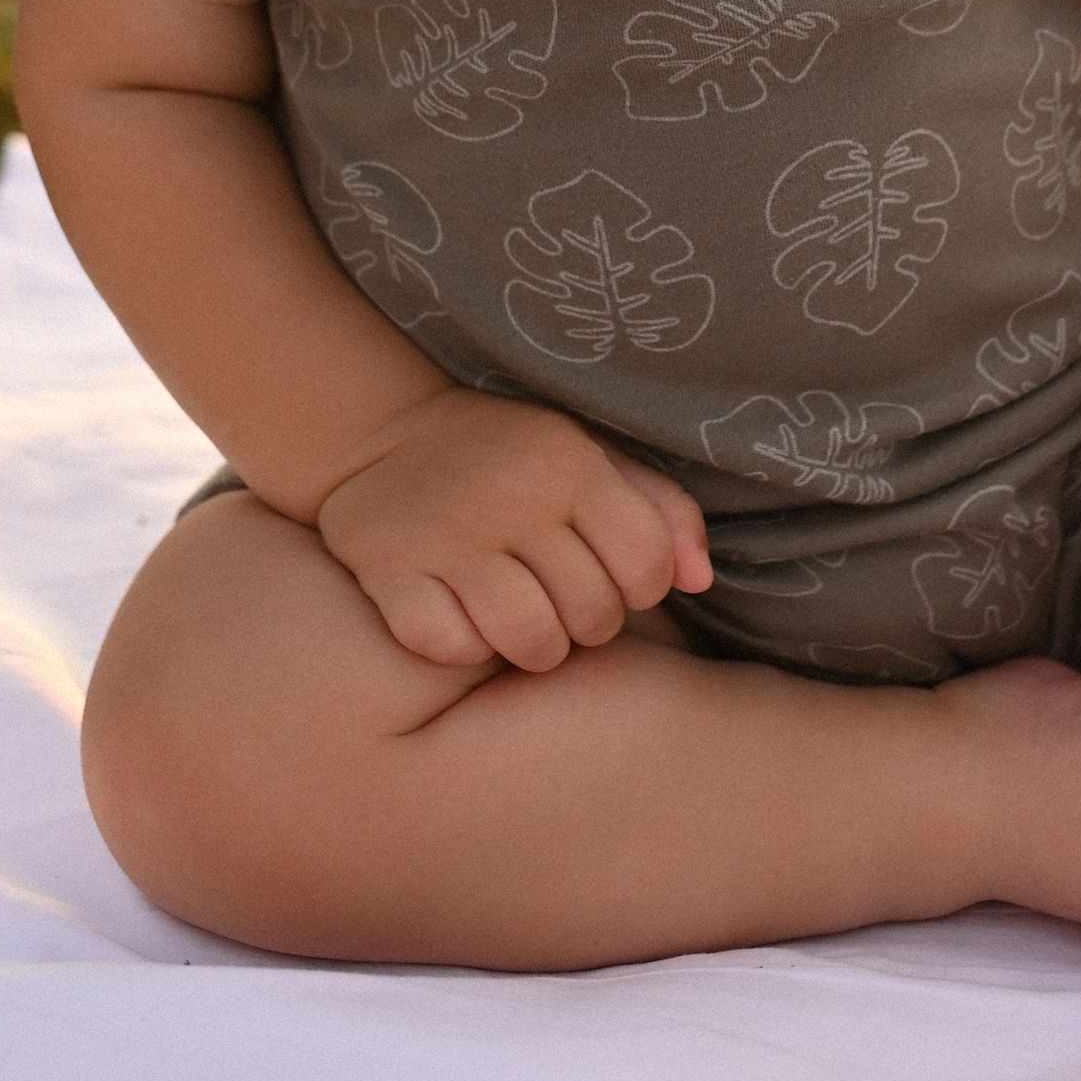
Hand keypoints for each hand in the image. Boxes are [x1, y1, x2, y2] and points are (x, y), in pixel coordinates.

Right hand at [315, 392, 713, 671]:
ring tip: (516, 616)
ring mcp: (449, 535)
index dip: (639, 588)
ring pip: (531, 643)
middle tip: (554, 594)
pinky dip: (460, 645)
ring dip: (531, 647)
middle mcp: (514, 496)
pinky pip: (451, 646)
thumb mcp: (589, 458)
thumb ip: (660, 511)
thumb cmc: (507, 460)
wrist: (380, 433)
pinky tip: (458, 613)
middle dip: (585, 622)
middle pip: (594, 616)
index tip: (608, 574)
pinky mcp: (391, 569)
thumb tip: (700, 580)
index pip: (647, 567)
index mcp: (572, 465)